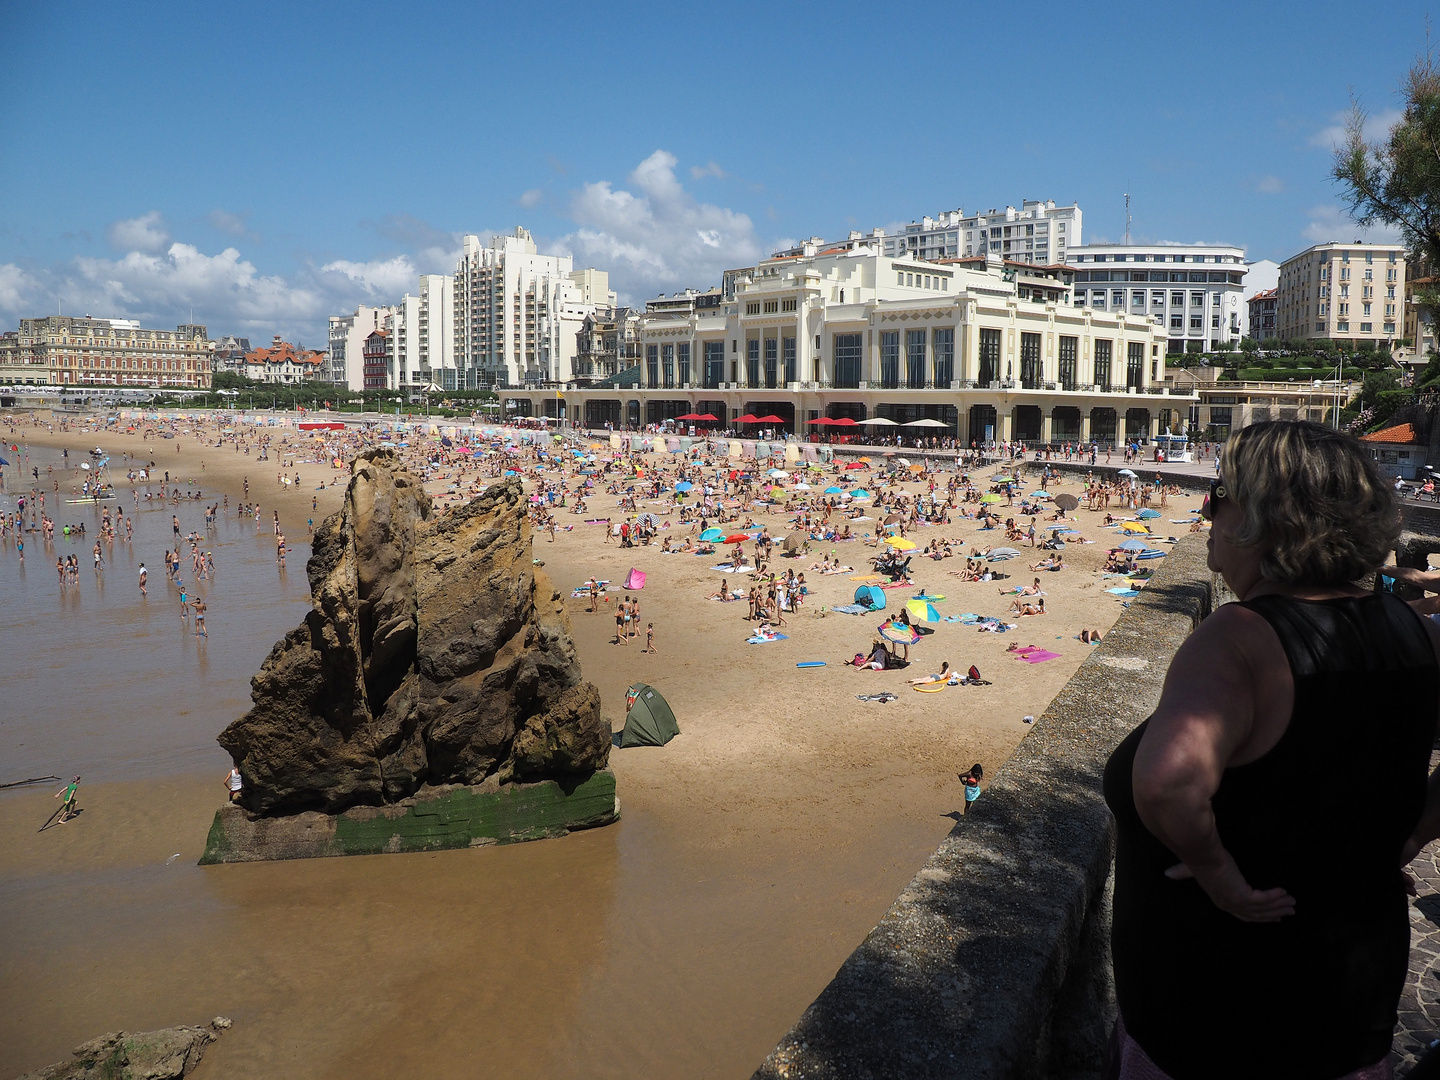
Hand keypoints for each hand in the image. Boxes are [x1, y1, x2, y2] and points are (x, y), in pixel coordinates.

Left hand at [1165, 858, 1295, 922]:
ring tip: (1293, 904)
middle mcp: (1227, 904)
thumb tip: (1166, 873)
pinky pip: (1263, 899)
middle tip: (1288, 912)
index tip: (1271, 916)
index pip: (1241, 913)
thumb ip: (1183, 872)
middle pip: (1255, 915)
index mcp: (1219, 899)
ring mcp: (1235, 901)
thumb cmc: (1195, 858)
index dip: (1257, 916)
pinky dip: (1275, 897)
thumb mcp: (1192, 869)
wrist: (1199, 852)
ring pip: (1262, 909)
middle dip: (1272, 915)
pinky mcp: (1242, 894)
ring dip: (1279, 907)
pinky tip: (1285, 893)